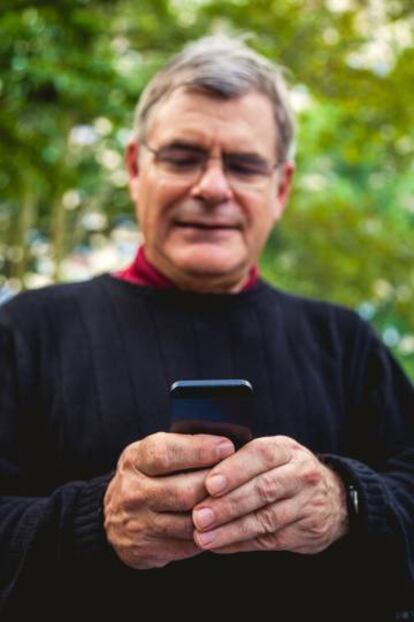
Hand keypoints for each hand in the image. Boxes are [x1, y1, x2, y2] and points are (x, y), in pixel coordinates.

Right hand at [103, 432, 234, 568]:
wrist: (113, 517)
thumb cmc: (147, 475)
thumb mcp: (153, 452)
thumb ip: (184, 446)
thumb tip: (227, 444)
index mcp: (135, 460)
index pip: (166, 454)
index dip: (200, 450)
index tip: (228, 447)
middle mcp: (132, 492)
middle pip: (185, 491)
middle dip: (217, 485)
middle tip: (240, 478)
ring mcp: (138, 524)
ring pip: (191, 522)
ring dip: (218, 512)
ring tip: (235, 500)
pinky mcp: (147, 550)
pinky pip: (190, 544)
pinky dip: (211, 534)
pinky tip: (222, 522)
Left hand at [192, 435, 347, 554]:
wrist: (333, 497)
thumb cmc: (284, 470)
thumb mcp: (271, 454)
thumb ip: (241, 458)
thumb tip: (197, 465)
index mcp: (286, 449)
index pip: (261, 455)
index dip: (235, 470)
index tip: (209, 484)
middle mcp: (301, 474)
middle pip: (263, 490)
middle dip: (228, 504)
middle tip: (199, 516)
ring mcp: (306, 504)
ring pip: (266, 519)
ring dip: (231, 530)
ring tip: (203, 536)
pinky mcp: (306, 532)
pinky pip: (269, 540)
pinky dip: (240, 544)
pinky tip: (219, 545)